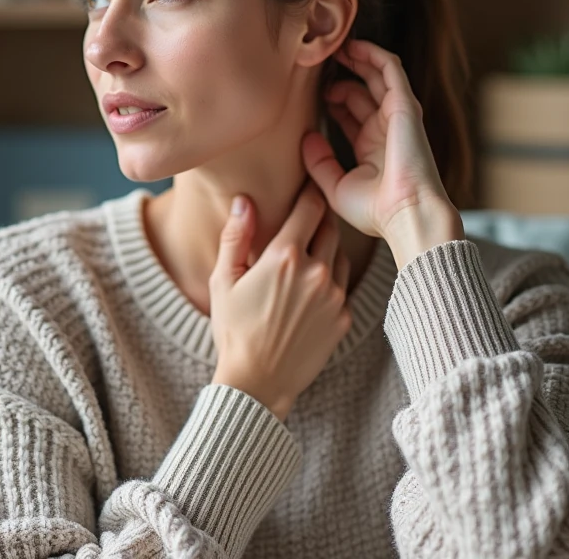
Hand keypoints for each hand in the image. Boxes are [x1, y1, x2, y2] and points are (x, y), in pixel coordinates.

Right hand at [209, 181, 351, 421]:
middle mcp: (316, 271)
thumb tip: (244, 201)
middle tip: (309, 216)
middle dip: (320, 218)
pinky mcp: (344, 317)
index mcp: (285, 256)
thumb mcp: (224, 280)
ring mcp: (335, 295)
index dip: (310, 191)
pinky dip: (329, 281)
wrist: (258, 382)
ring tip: (308, 255)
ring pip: (340, 255)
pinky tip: (310, 291)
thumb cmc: (234, 329)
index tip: (308, 184)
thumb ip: (236, 236)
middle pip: (330, 226)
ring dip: (326, 249)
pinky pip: (342, 286)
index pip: (310, 206)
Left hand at [302, 38, 459, 246]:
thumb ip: (319, 162)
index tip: (310, 91)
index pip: (351, 114)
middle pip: (363, 92)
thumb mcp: (336, 187)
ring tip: (334, 48)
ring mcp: (396, 116)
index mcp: (371, 149)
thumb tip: (306, 137)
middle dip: (342, 77)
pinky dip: (374, 55)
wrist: (405, 214)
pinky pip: (391, 70)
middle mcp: (385, 129)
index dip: (333, 100)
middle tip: (318, 66)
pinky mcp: (404, 105)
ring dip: (357, 59)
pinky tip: (353, 47)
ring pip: (378, 76)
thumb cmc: (375, 211)